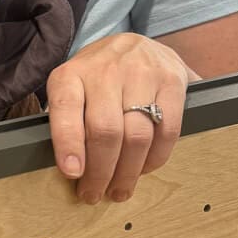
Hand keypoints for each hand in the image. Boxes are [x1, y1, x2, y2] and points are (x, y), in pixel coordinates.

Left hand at [45, 33, 190, 202]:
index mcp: (71, 74)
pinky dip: (155, 158)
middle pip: (105, 130)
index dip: (68, 143)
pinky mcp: (172, 81)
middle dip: (100, 172)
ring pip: (136, 135)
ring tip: (119, 190)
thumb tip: (69, 169)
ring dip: (127, 172)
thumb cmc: (95, 78)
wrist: (132, 43)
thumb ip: (67, 121)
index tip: (72, 173)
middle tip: (94, 194)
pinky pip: (167, 131)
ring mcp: (142, 73)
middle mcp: (106, 69)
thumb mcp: (71, 88)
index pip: (65, 108)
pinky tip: (144, 169)